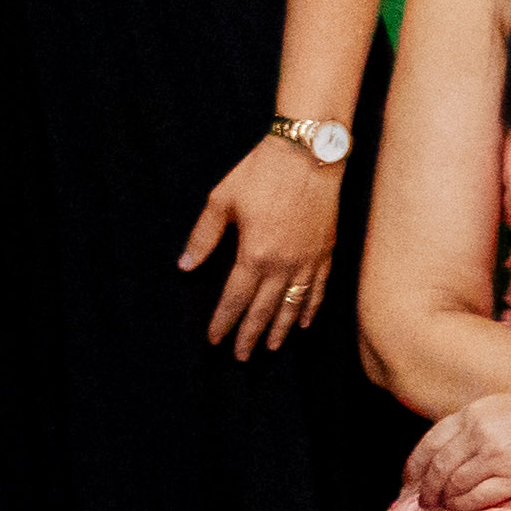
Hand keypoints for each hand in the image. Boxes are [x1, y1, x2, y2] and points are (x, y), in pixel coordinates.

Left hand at [180, 134, 344, 357]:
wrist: (310, 153)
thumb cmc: (261, 173)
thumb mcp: (221, 201)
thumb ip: (203, 237)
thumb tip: (185, 266)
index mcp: (254, 255)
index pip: (234, 299)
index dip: (223, 322)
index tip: (214, 340)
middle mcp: (283, 265)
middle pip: (264, 310)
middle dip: (250, 335)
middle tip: (241, 357)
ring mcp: (307, 260)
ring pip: (293, 306)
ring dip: (281, 330)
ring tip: (271, 347)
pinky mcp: (325, 251)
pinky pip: (318, 288)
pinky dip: (311, 308)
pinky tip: (305, 321)